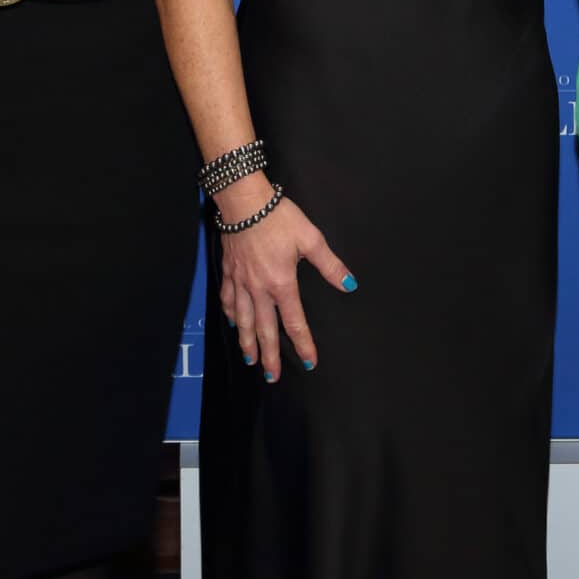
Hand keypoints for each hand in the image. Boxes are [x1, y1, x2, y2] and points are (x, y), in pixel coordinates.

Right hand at [215, 177, 353, 382]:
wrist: (243, 202)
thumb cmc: (278, 217)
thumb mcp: (310, 238)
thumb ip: (330, 265)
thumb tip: (349, 284)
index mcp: (282, 283)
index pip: (294, 322)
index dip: (303, 344)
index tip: (309, 362)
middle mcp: (259, 289)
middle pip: (264, 330)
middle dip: (270, 356)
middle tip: (271, 377)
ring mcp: (241, 282)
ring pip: (243, 320)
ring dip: (247, 342)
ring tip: (251, 360)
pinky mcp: (229, 271)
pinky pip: (228, 300)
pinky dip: (231, 315)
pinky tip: (233, 323)